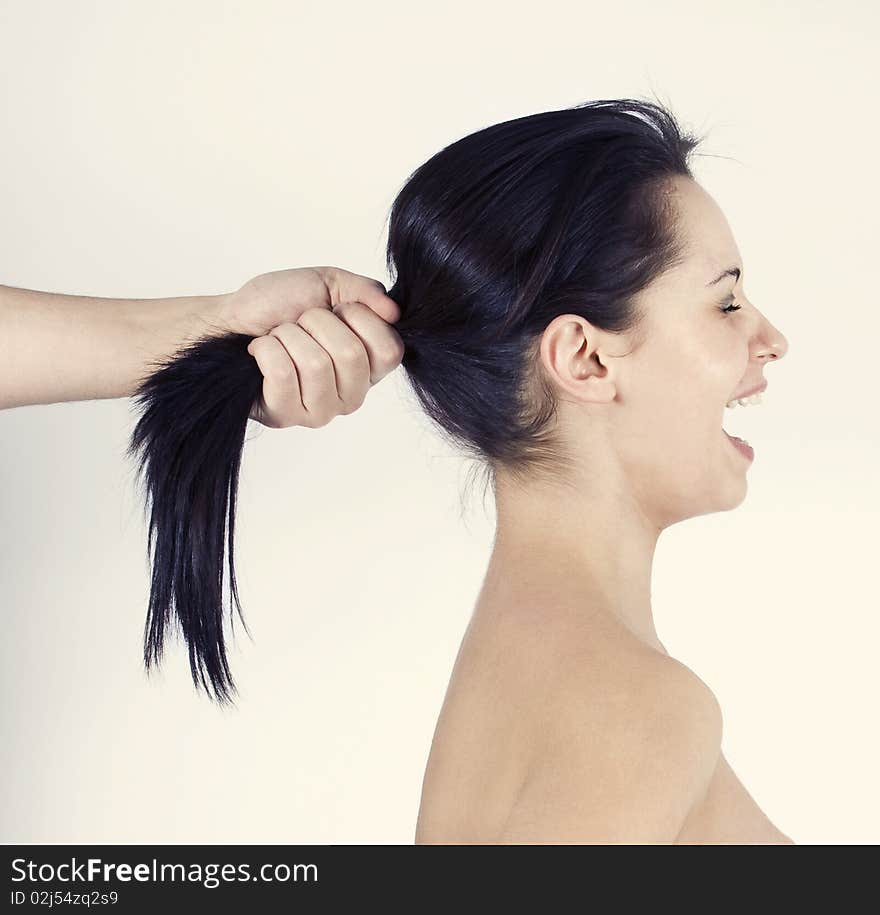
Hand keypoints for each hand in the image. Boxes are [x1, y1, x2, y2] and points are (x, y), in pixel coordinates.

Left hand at [217, 266, 404, 427]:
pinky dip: (265, 349)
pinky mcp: (286, 417)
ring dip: (289, 336)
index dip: (358, 318)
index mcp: (370, 366)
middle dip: (316, 323)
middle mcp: (352, 394)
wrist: (230, 320)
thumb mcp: (329, 285)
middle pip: (351, 355)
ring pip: (315, 364)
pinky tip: (260, 353)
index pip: (390, 350)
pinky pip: (282, 373)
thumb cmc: (279, 305)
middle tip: (301, 323)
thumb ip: (366, 292)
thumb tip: (393, 311)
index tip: (336, 310)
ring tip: (279, 337)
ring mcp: (321, 410)